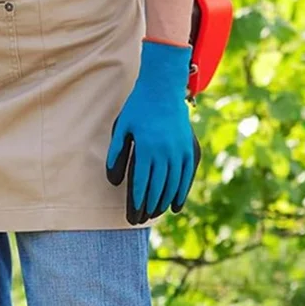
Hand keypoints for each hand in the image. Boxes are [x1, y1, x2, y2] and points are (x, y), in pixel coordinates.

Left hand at [106, 41, 200, 225]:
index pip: (142, 183)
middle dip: (149, 206)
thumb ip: (116, 155)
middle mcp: (166, 151)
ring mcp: (180, 150)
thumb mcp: (121, 128)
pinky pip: (187, 175)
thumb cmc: (138, 107)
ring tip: (155, 214)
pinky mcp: (190, 147)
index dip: (137, 201)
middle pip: (158, 187)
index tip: (133, 214)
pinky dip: (182, 191)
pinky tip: (176, 205)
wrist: (163, 86)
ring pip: (174, 184)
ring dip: (165, 202)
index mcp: (147, 148)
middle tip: (141, 220)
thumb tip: (114, 182)